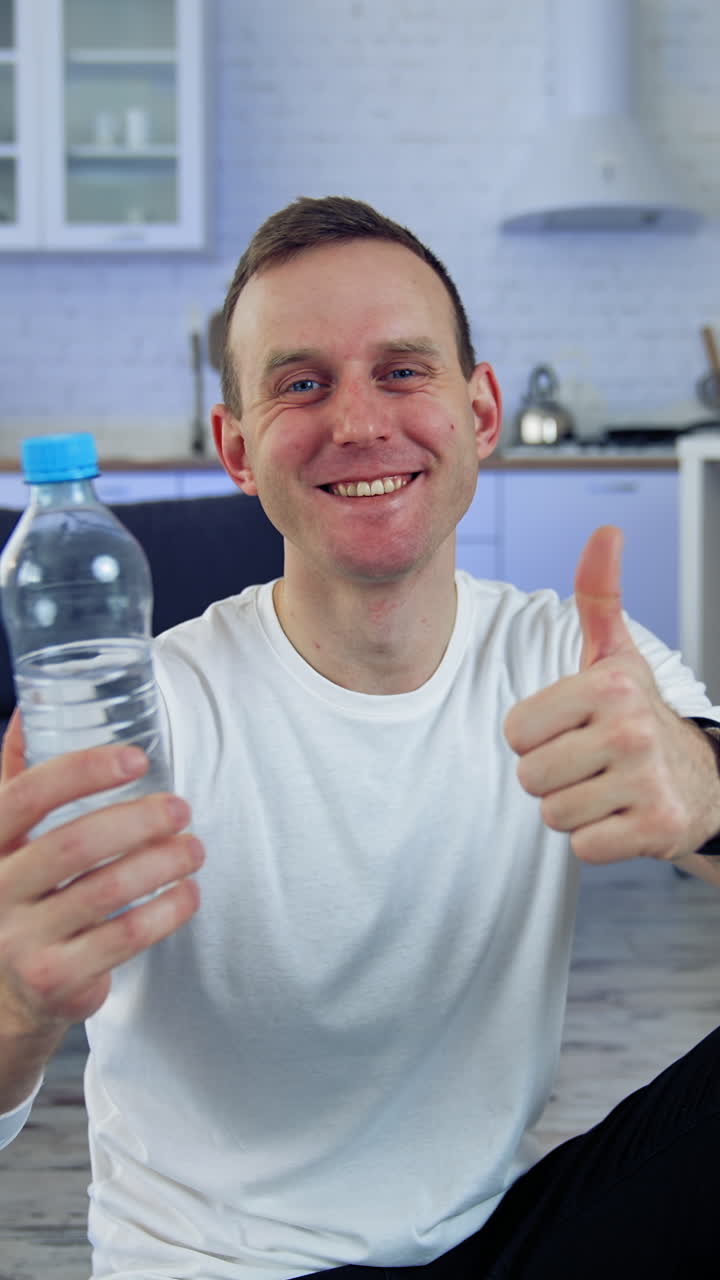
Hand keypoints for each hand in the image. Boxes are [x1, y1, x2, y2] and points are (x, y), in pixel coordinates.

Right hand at [0, 710, 203, 1039]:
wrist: (1, 993)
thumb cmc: (16, 895)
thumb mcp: (3, 838)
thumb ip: (14, 777)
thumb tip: (28, 711)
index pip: (27, 795)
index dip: (82, 771)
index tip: (136, 758)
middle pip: (73, 845)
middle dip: (138, 821)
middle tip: (182, 808)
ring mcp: (22, 940)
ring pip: (105, 892)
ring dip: (162, 864)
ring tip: (195, 848)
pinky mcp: (57, 979)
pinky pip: (125, 939)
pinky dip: (167, 912)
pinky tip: (189, 893)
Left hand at [503, 525, 719, 863]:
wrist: (703, 780)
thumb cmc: (636, 714)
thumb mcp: (615, 655)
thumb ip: (598, 595)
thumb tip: (605, 532)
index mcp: (608, 685)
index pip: (515, 731)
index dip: (534, 736)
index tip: (570, 729)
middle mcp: (631, 729)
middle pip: (529, 776)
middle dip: (551, 776)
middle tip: (588, 764)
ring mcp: (646, 782)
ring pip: (552, 814)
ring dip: (572, 808)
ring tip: (604, 788)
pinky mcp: (656, 830)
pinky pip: (581, 847)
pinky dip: (595, 840)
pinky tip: (620, 817)